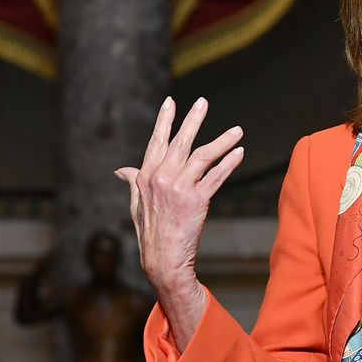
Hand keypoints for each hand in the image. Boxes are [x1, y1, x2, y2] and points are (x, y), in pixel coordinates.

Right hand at [114, 97, 242, 347]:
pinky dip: (229, 163)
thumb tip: (121, 170)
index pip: (157, 141)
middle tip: (203, 102)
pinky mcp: (197, 200)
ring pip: (204, 155)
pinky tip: (240, 153)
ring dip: (222, 141)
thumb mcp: (136, 204)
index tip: (172, 102)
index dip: (165, 121)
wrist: (162, 259)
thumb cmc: (150, 232)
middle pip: (181, 141)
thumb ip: (133, 182)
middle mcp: (161, 177)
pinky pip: (217, 176)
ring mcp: (179, 187)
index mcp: (146, 175)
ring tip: (237, 130)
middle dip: (193, 119)